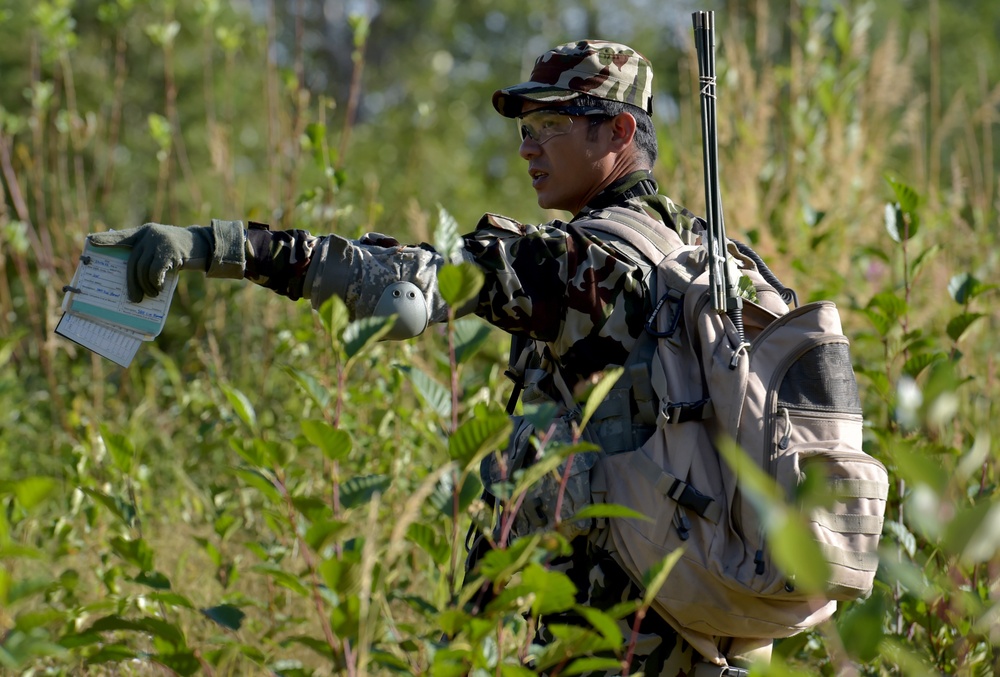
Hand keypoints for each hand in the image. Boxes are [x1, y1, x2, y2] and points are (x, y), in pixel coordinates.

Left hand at [89, 223, 211, 301]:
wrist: (202, 245)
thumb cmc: (176, 252)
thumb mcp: (159, 249)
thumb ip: (145, 255)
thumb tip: (131, 281)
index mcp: (143, 232)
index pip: (121, 236)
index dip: (106, 239)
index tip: (90, 241)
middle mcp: (149, 234)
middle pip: (132, 261)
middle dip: (131, 283)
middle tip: (132, 299)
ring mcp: (160, 242)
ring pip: (143, 268)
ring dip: (146, 286)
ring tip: (152, 294)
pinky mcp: (171, 252)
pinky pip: (155, 271)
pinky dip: (155, 282)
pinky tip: (160, 287)